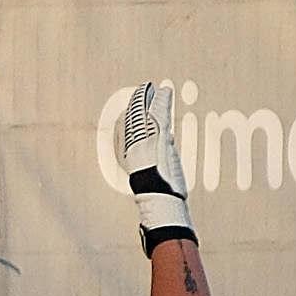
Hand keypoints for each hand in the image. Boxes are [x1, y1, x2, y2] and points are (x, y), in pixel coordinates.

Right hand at [118, 82, 195, 256]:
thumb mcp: (155, 196)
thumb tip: (155, 206)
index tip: (137, 108)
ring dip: (149, 100)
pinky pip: (159, 116)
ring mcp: (150, 144)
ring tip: (150, 87)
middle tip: (144, 90)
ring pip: (147, 116)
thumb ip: (154, 192)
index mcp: (139, 159)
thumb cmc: (159, 207)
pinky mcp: (160, 140)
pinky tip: (162, 91)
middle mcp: (141, 149)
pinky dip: (160, 102)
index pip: (134, 134)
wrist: (161, 207)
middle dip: (139, 105)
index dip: (135, 120)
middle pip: (138, 122)